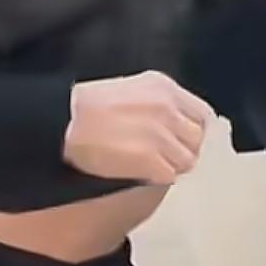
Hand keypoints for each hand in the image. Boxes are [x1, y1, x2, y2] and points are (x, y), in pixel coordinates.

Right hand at [63, 72, 215, 184]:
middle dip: (183, 149)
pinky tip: (139, 170)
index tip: (179, 139)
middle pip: (197, 139)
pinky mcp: (152, 160)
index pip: (201, 115)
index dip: (190, 130)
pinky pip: (170, 176)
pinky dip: (157, 177)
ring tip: (147, 163)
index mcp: (165, 88)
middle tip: (161, 155)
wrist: (63, 123)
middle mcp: (168, 109)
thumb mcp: (130, 90)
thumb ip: (158, 103)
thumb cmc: (86, 107)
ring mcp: (162, 135)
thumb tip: (174, 125)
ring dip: (171, 165)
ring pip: (187, 160)